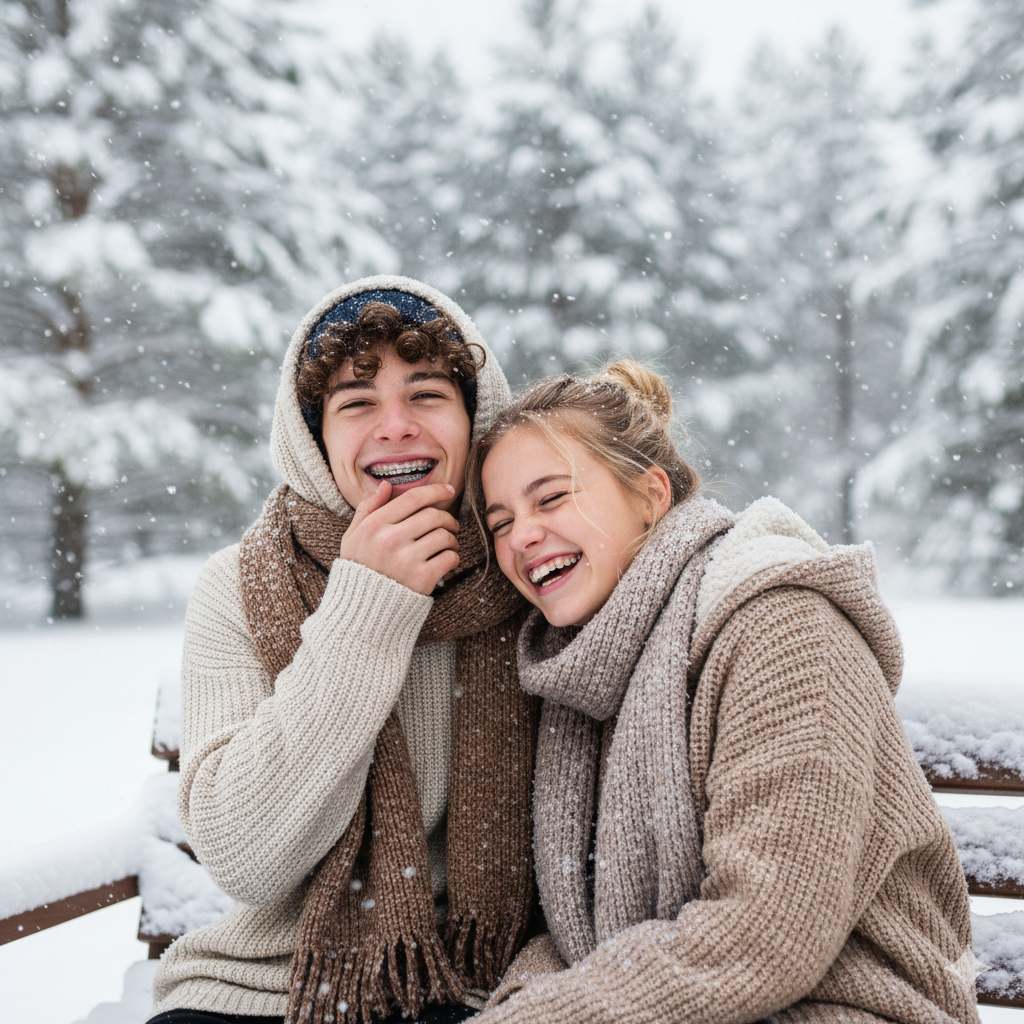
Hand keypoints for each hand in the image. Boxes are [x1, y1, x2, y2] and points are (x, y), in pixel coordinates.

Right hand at [339, 481, 459, 594]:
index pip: (413, 498)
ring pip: (444, 535)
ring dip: (452, 538)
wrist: (361, 611)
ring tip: (449, 543)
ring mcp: (407, 560)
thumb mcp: (353, 537)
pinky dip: (453, 556)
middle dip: (448, 517)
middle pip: (433, 515)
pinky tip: (447, 560)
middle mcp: (390, 540)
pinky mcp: (422, 579)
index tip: (449, 490)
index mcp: (374, 526)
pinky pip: (449, 557)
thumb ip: (368, 508)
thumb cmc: (359, 569)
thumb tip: (387, 485)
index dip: (435, 490)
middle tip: (450, 524)